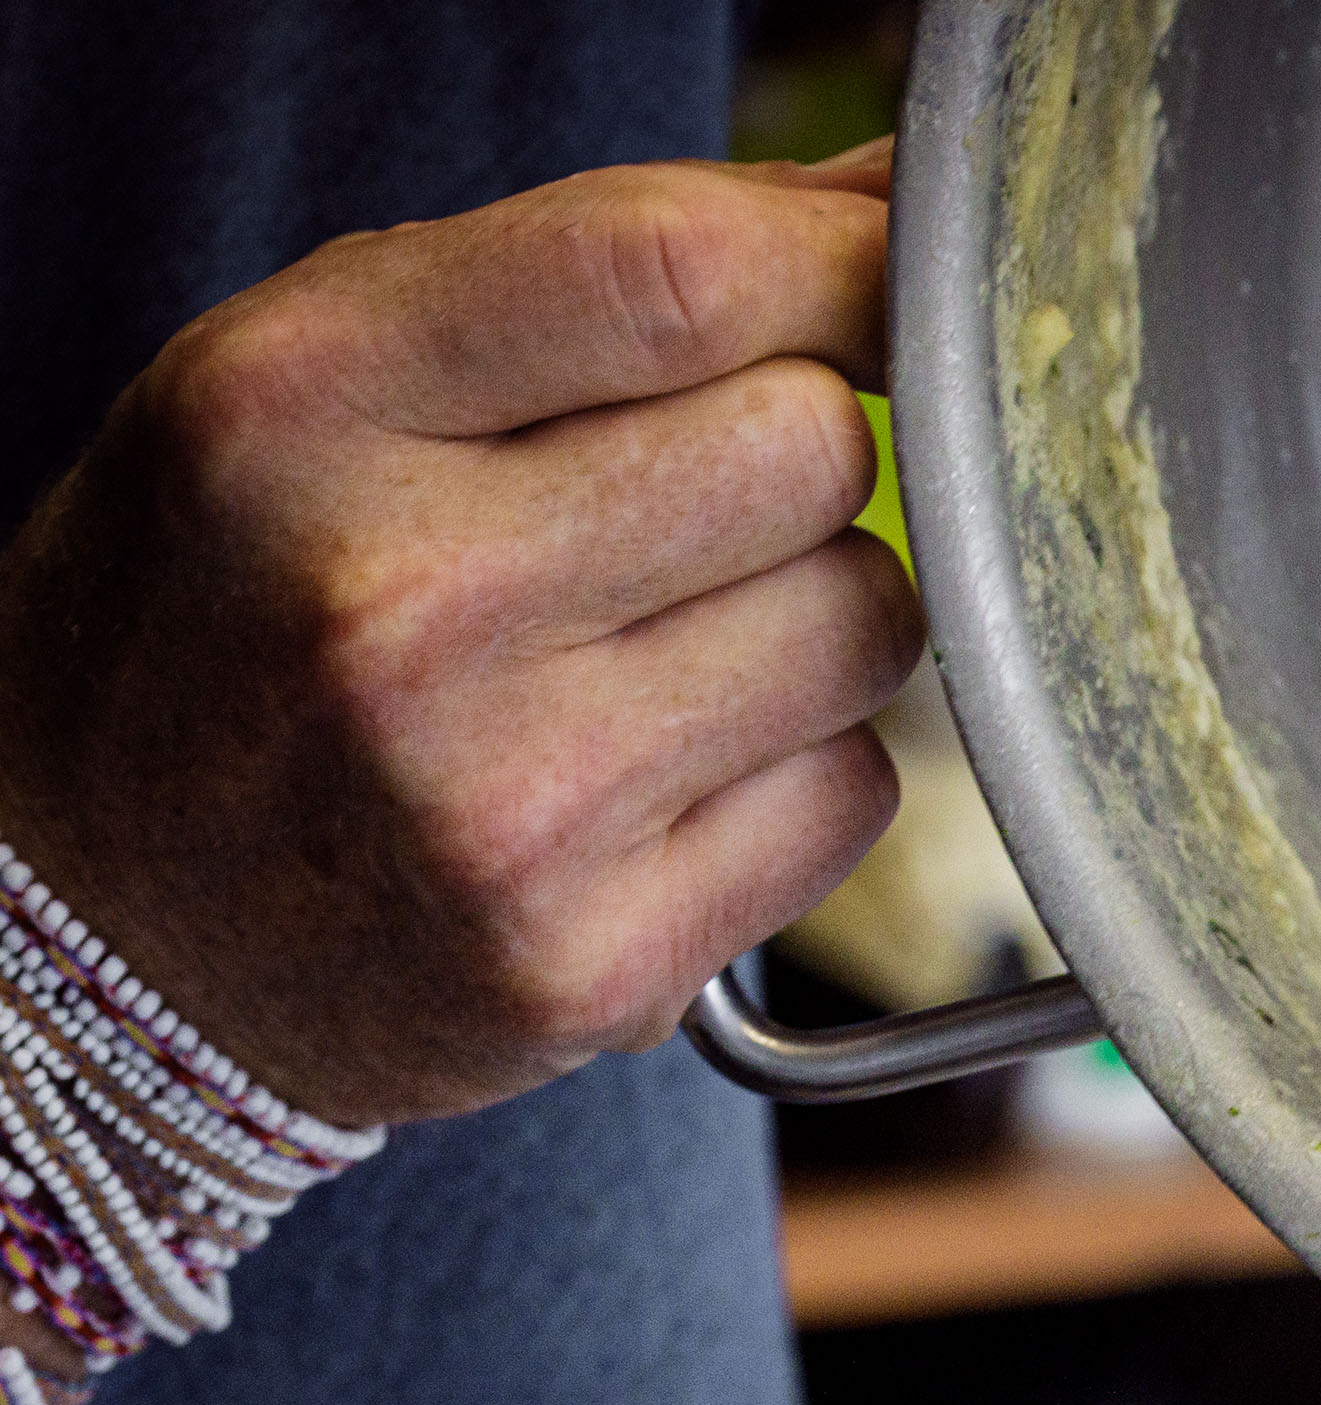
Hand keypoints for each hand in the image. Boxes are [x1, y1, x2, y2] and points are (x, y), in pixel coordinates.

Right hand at [0, 147, 922, 1126]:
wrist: (108, 935)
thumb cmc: (240, 615)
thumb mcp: (321, 383)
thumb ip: (590, 270)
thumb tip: (888, 203)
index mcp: (298, 409)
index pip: (675, 273)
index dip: (843, 264)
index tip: (887, 286)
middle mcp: (395, 605)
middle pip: (810, 449)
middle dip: (801, 459)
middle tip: (697, 510)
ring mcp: (506, 805)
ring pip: (866, 625)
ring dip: (814, 620)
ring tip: (663, 654)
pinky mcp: (599, 961)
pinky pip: (851, 797)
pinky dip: (798, 779)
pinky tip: (663, 784)